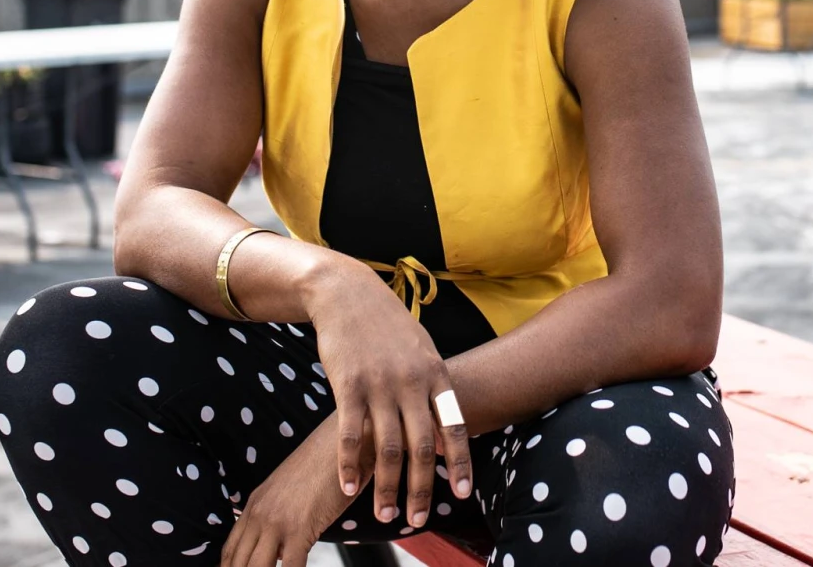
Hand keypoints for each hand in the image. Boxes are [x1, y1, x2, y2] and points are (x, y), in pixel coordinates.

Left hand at [219, 416, 358, 566]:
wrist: (347, 440)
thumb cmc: (326, 465)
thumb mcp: (291, 490)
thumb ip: (280, 517)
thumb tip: (281, 549)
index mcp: (255, 504)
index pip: (229, 551)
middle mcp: (259, 513)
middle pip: (237, 563)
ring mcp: (277, 521)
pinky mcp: (300, 528)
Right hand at [306, 261, 472, 528]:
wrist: (348, 293)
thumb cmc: (388, 325)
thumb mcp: (422, 350)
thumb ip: (434, 390)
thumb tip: (445, 434)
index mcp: (435, 374)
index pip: (454, 427)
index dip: (460, 462)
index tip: (463, 493)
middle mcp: (411, 383)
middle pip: (422, 447)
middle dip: (422, 489)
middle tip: (418, 520)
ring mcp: (379, 385)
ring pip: (388, 448)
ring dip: (387, 487)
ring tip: (385, 514)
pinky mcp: (348, 385)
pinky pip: (351, 434)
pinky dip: (350, 465)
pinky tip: (349, 487)